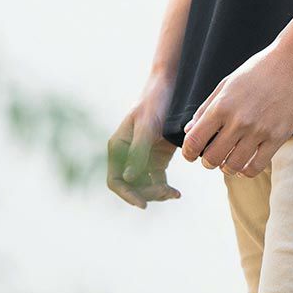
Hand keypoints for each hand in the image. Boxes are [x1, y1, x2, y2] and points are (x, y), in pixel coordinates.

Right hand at [107, 89, 182, 209]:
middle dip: (147, 193)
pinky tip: (176, 193)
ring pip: (145, 186)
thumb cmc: (155, 103)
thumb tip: (129, 178)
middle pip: (131, 186)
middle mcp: (126, 155)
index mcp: (118, 148)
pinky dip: (165, 188)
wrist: (170, 88)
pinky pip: (157, 180)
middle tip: (167, 193)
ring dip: (157, 193)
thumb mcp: (147, 126)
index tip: (143, 204)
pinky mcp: (156, 159)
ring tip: (174, 194)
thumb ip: (138, 152)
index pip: (115, 180)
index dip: (127, 195)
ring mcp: (142, 158)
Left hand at [181, 38, 292, 175]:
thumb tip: (189, 130)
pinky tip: (246, 163)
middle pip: (212, 158)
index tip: (191, 154)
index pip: (194, 140)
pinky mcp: (278, 137)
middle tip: (211, 158)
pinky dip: (247, 170)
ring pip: (233, 166)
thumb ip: (206, 108)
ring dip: (226, 168)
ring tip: (229, 161)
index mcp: (221, 105)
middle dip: (207, 162)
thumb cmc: (260, 69)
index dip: (188, 153)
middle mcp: (238, 121)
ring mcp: (259, 130)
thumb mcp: (227, 83)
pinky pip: (257, 166)